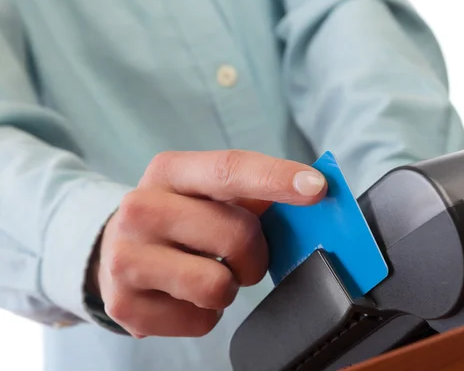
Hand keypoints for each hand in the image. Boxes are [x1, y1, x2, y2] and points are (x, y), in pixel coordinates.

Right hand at [88, 150, 326, 337]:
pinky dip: (206, 313)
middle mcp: (139, 209)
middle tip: (241, 256)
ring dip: (229, 286)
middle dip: (255, 254)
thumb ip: (256, 191)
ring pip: (218, 286)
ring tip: (207, 272)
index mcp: (169, 171)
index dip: (276, 178)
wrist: (116, 250)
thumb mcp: (208, 193)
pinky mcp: (124, 305)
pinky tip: (184, 294)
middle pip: (236, 235)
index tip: (317, 187)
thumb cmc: (181, 218)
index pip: (229, 169)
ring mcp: (125, 258)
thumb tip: (314, 193)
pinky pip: (201, 321)